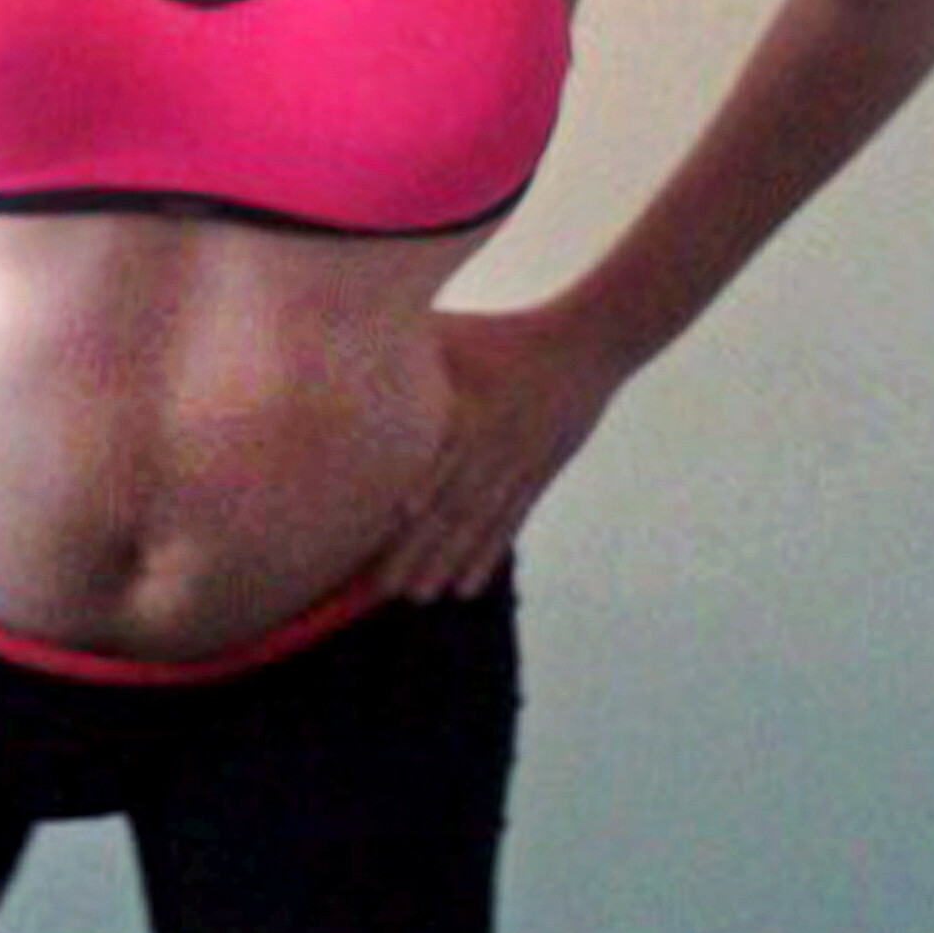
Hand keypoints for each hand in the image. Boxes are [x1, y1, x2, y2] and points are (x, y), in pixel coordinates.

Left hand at [372, 303, 624, 601]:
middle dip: (416, 551)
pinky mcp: (536, 481)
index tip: (374, 531)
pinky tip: (468, 587)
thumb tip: (350, 342)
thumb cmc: (503, 336)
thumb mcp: (451, 334)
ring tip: (420, 598)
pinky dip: (485, 559)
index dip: (407, 499)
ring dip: (447, 565)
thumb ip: (404, 346)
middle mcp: (491, 450)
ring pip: (477, 527)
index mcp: (469, 413)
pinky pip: (506, 527)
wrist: (583, 347)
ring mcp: (517, 470)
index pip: (432, 463)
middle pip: (450, 508)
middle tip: (383, 589)